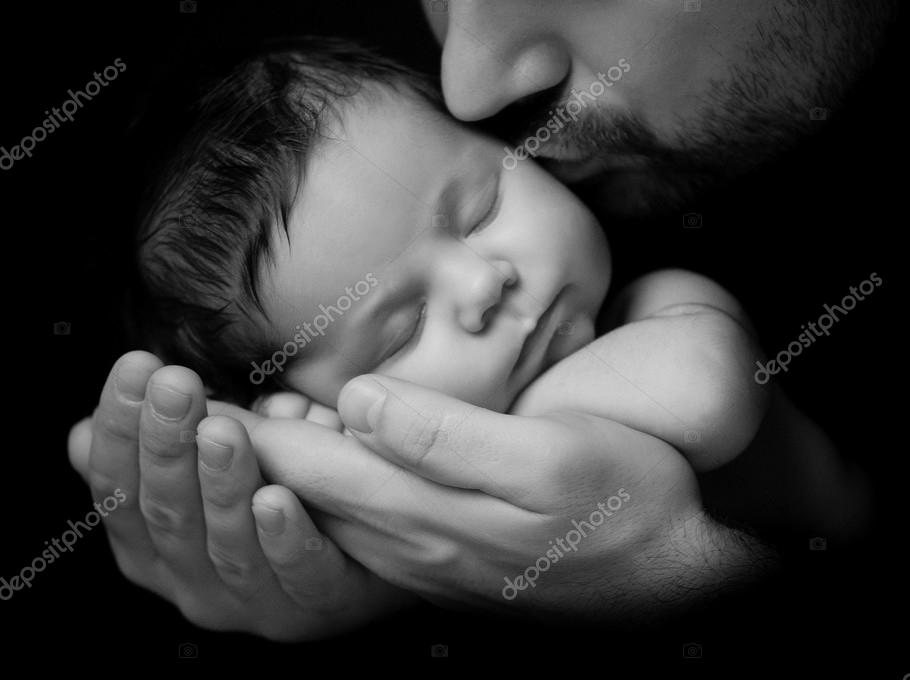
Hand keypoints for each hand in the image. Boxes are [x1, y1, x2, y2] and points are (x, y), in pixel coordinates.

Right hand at [67, 352, 418, 639]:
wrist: (373, 546)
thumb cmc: (278, 494)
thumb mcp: (212, 466)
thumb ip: (157, 454)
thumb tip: (80, 434)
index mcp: (159, 548)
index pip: (121, 492)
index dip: (121, 432)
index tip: (134, 366)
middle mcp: (195, 583)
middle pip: (168, 516)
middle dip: (166, 446)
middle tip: (175, 382)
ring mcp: (256, 602)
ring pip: (228, 546)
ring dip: (221, 486)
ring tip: (222, 429)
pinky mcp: (319, 604)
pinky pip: (300, 576)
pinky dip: (284, 539)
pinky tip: (278, 496)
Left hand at [240, 375, 776, 621]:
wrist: (674, 566)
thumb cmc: (622, 494)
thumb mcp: (547, 457)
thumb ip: (447, 436)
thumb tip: (360, 404)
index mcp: (430, 509)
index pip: (314, 464)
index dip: (249, 430)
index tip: (189, 400)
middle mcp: (415, 539)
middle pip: (304, 493)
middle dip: (238, 455)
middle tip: (179, 411)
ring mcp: (429, 553)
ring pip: (326, 511)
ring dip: (268, 476)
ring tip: (221, 434)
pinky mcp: (448, 552)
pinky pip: (361, 523)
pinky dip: (315, 493)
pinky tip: (309, 470)